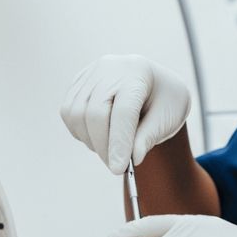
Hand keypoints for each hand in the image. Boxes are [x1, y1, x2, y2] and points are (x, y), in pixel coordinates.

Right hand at [60, 55, 190, 174]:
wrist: (156, 84)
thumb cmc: (166, 101)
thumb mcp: (167, 119)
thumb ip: (148, 137)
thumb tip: (132, 158)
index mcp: (138, 72)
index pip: (123, 111)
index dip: (119, 143)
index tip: (119, 169)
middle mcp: (111, 67)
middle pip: (95, 112)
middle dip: (103, 146)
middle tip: (115, 167)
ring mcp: (91, 73)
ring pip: (76, 114)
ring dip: (91, 140)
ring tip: (110, 149)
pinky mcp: (79, 82)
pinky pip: (69, 112)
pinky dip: (80, 132)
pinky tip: (98, 136)